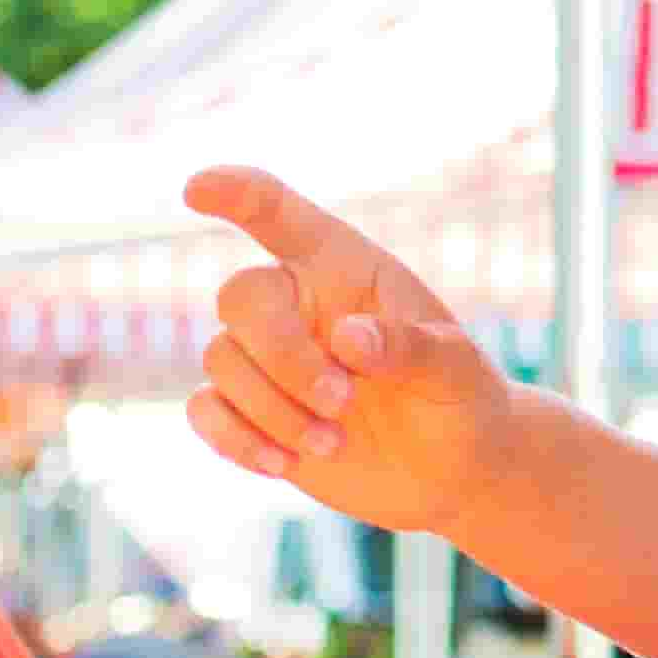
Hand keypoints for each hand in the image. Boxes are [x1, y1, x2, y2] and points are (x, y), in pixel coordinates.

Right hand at [182, 167, 512, 537]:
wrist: (450, 470)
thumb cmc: (460, 399)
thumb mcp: (456, 369)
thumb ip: (409, 346)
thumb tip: (347, 337)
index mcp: (347, 268)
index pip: (282, 216)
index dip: (239, 194)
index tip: (198, 187)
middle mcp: (297, 302)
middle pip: (241, 297)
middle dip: (282, 354)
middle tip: (343, 402)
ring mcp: (267, 358)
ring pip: (221, 359)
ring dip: (273, 409)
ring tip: (334, 441)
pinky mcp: (249, 411)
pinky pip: (205, 410)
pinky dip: (236, 440)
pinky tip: (283, 466)